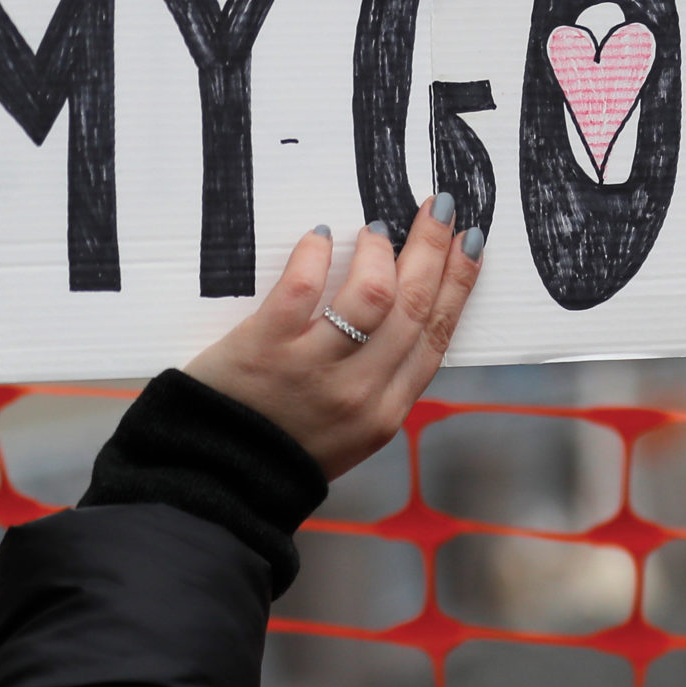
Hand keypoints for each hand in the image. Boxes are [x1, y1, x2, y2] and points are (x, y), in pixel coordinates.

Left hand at [185, 195, 485, 479]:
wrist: (215, 480)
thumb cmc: (284, 447)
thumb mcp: (353, 431)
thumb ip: (382, 381)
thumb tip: (407, 309)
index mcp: (387, 411)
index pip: (436, 335)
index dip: (459, 283)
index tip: (471, 242)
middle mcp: (360, 391)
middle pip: (413, 307)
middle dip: (434, 250)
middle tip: (440, 206)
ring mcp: (314, 369)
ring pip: (372, 296)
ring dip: (382, 251)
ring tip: (377, 228)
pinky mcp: (266, 349)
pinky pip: (303, 289)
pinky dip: (317, 255)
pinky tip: (321, 236)